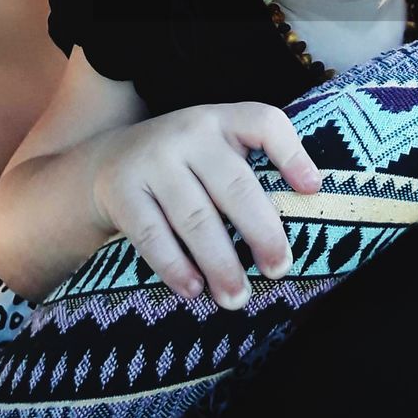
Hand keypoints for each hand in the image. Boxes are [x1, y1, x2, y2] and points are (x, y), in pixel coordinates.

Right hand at [89, 102, 320, 309]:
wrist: (105, 161)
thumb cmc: (183, 167)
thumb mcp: (215, 150)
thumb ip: (250, 172)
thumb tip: (303, 219)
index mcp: (222, 120)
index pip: (263, 122)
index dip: (292, 154)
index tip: (313, 190)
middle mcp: (189, 132)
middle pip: (235, 185)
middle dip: (262, 233)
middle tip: (279, 269)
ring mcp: (152, 160)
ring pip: (196, 217)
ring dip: (221, 263)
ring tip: (237, 297)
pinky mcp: (121, 190)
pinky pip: (152, 234)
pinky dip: (175, 266)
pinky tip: (193, 289)